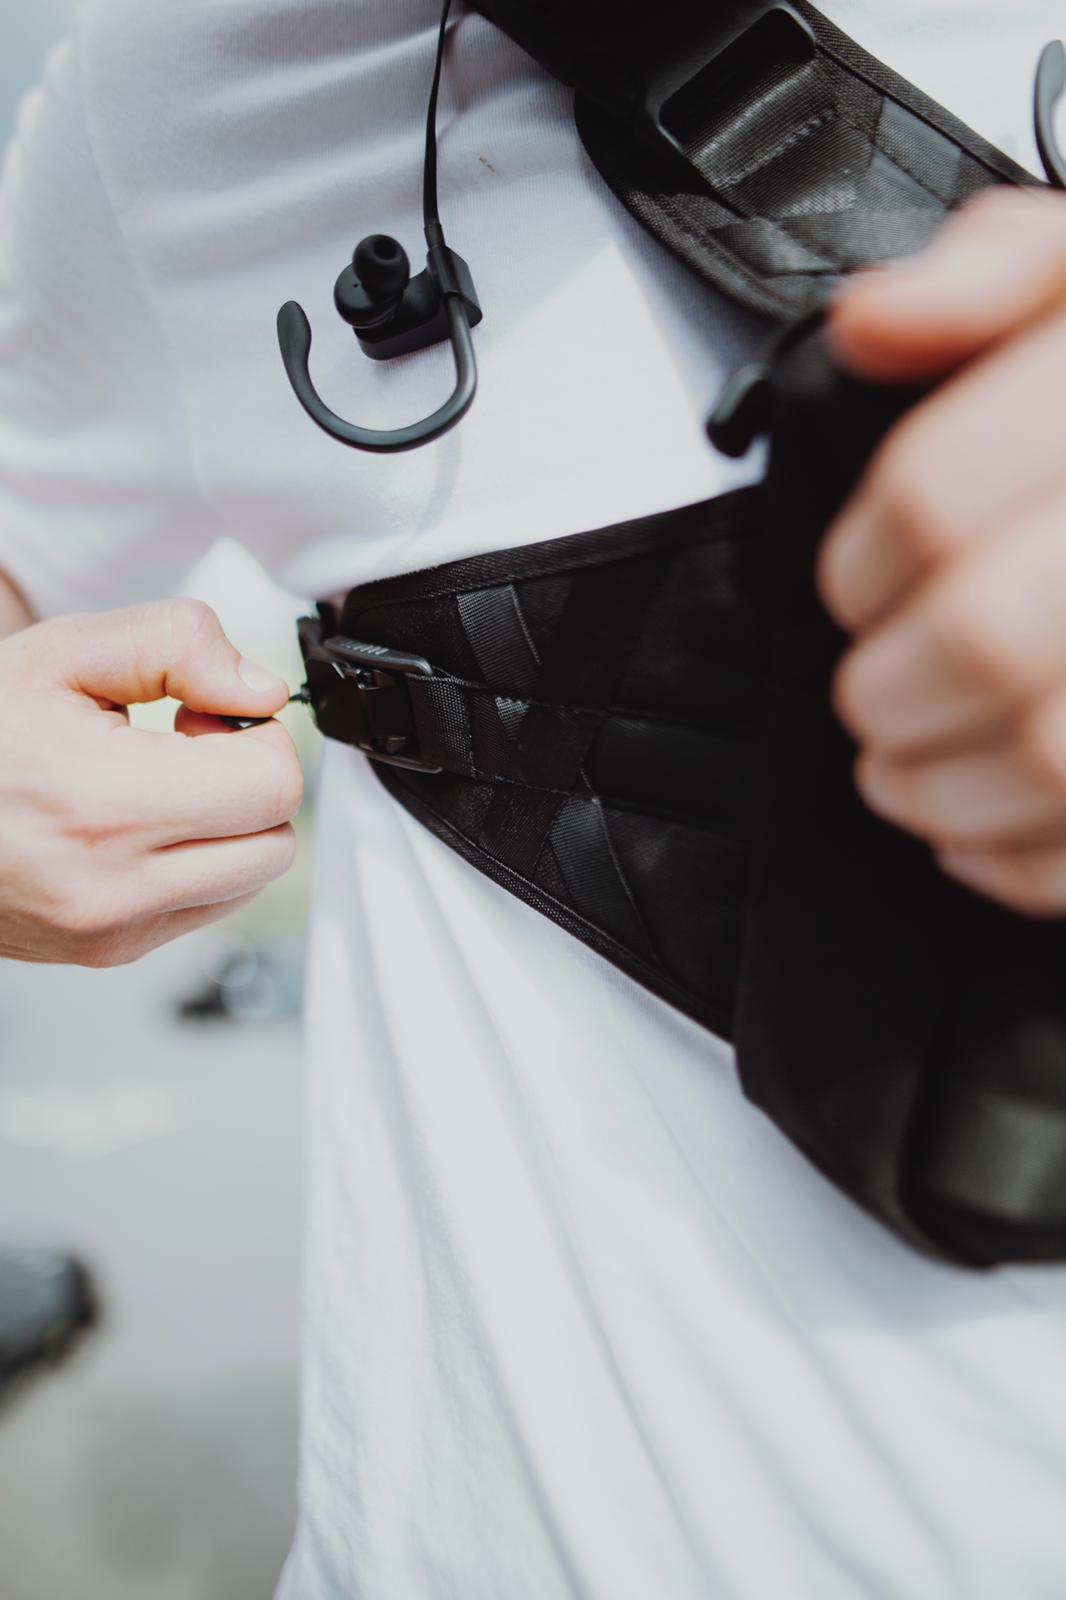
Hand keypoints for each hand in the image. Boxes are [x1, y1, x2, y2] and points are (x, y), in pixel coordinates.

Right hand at [0, 598, 302, 964]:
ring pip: (251, 879)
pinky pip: (207, 906)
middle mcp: (113, 887)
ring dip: (229, 826)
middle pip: (276, 839)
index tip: (201, 713)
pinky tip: (140, 824)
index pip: (271, 784)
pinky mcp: (111, 951)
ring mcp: (113, 931)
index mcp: (104, 807)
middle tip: (183, 745)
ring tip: (156, 784)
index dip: (253, 734)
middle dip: (249, 780)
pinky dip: (197, 862)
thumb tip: (261, 688)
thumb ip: (176, 646)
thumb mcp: (64, 653)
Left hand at [818, 187, 1065, 916]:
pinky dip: (1021, 867)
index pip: (938, 497)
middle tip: (867, 692)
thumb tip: (872, 324)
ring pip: (1050, 759)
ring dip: (936, 790)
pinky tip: (976, 838)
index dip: (859, 563)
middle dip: (886, 688)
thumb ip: (988, 275)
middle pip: (984, 640)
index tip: (852, 586)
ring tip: (898, 773)